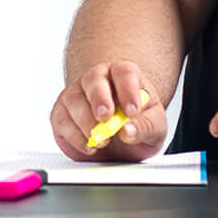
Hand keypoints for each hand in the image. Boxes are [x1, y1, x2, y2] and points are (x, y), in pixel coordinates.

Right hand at [50, 62, 169, 163]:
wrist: (121, 137)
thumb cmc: (138, 123)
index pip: (125, 72)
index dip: (128, 90)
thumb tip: (128, 131)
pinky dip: (75, 137)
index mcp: (124, 76)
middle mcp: (98, 79)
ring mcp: (77, 94)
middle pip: (94, 79)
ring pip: (73, 99)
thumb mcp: (155, 127)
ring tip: (103, 141)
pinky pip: (62, 120)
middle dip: (99, 99)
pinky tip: (90, 145)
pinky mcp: (62, 113)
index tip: (132, 111)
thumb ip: (146, 127)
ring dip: (87, 123)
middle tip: (106, 118)